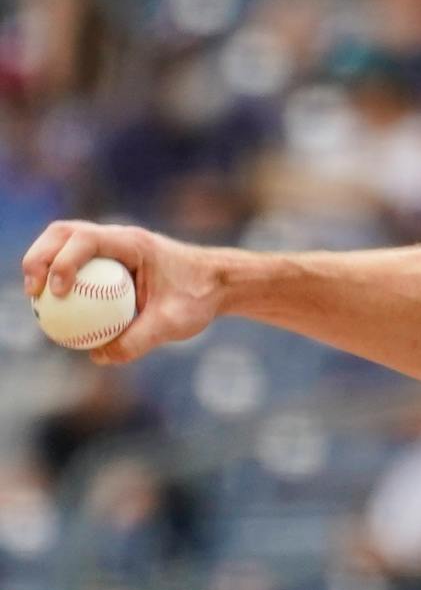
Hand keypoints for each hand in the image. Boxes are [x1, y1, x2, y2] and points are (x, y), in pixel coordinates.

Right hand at [21, 221, 225, 365]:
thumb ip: (139, 340)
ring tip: (36, 298)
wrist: (219, 284)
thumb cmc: (199, 298)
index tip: (58, 293)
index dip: (62, 262)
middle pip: (63, 233)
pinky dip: (61, 278)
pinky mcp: (110, 259)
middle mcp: (118, 238)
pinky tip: (56, 309)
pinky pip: (78, 264)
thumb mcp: (174, 324)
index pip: (85, 239)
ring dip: (43, 263)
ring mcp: (112, 246)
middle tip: (33, 292)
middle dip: (39, 257)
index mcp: (132, 243)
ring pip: (65, 244)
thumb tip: (98, 356)